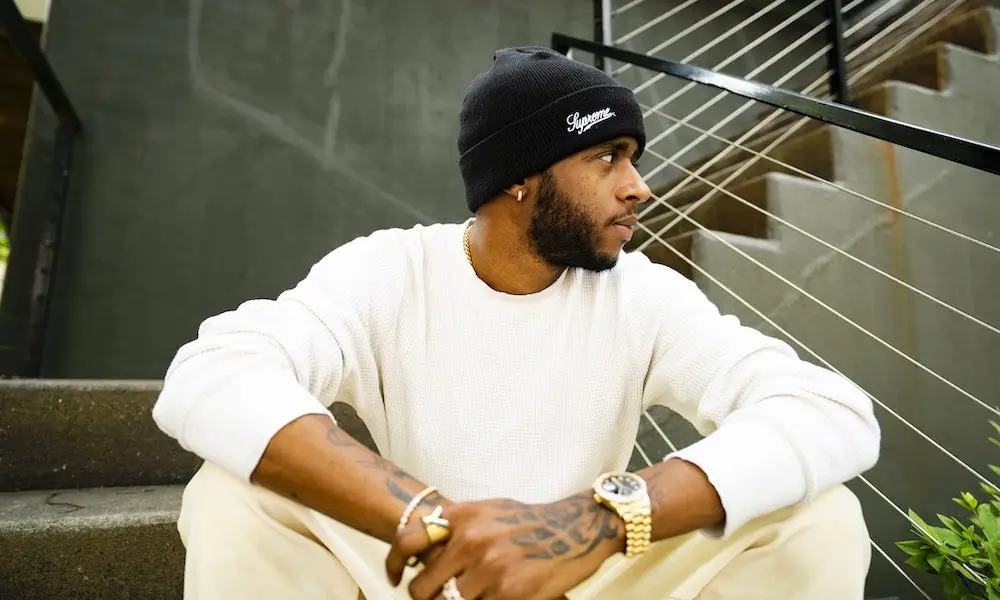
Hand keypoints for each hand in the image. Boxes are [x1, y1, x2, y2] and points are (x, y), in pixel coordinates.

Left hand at [385, 493, 624, 599]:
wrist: (575, 529)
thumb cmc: (529, 521)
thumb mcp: (487, 511)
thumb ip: (456, 525)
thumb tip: (421, 545)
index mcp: (462, 516)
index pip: (408, 541)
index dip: (391, 563)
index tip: (393, 577)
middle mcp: (471, 541)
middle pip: (422, 587)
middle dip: (428, 597)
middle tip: (440, 596)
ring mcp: (490, 569)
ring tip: (477, 591)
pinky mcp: (509, 593)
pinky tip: (497, 595)